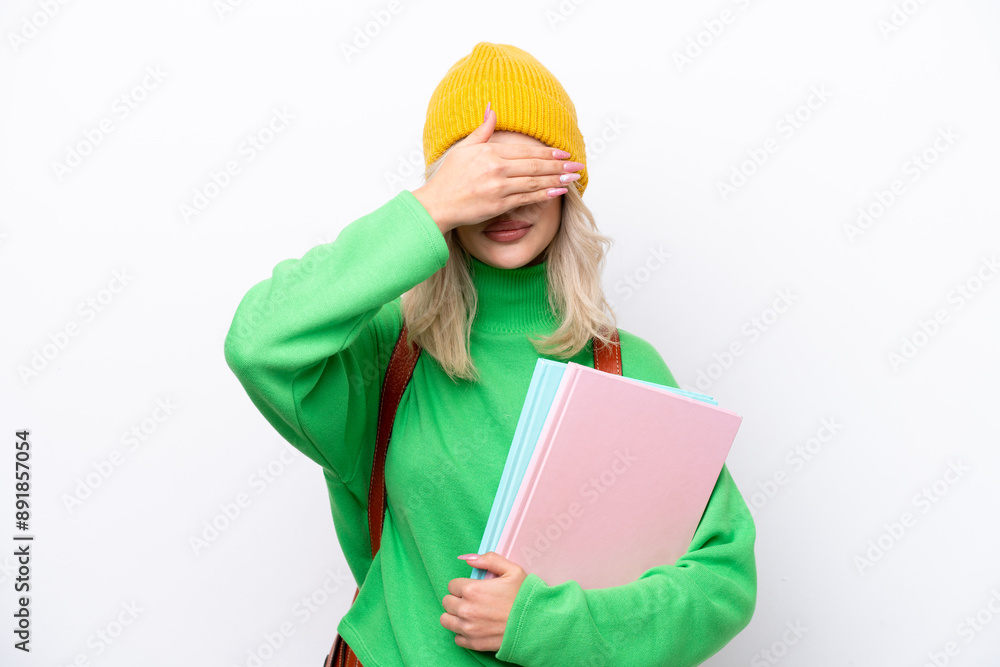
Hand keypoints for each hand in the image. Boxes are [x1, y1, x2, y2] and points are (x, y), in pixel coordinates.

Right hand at [413, 105, 583, 233]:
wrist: (437, 204)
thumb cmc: (449, 178)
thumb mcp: (464, 149)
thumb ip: (482, 131)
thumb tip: (492, 109)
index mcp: (490, 152)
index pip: (526, 151)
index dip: (548, 152)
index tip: (564, 153)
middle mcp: (497, 168)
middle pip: (536, 165)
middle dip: (560, 165)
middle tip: (578, 166)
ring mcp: (499, 187)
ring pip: (535, 181)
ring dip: (557, 179)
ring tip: (573, 178)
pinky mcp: (499, 204)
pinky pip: (527, 198)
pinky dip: (545, 194)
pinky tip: (558, 192)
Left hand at [440, 551, 527, 652]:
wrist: (536, 625)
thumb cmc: (525, 597)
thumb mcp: (512, 570)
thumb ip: (489, 560)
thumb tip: (469, 559)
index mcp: (473, 590)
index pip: (452, 585)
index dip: (462, 585)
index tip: (472, 588)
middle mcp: (466, 610)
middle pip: (447, 602)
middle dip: (457, 599)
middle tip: (471, 600)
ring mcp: (469, 629)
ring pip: (446, 620)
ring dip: (455, 615)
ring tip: (469, 613)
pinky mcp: (474, 643)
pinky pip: (456, 637)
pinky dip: (462, 632)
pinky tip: (474, 627)